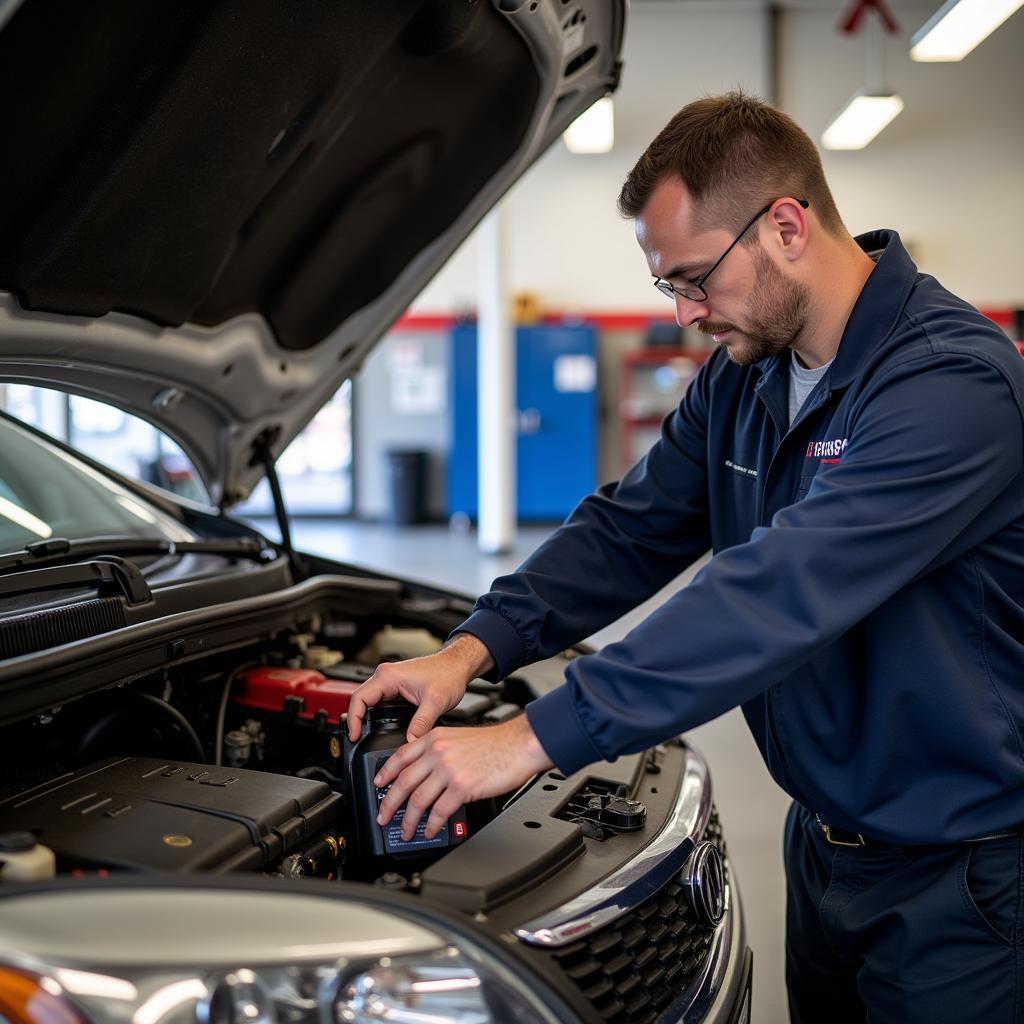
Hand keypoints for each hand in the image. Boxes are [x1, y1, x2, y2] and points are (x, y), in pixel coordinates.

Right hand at [347, 634, 493, 742]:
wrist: (458, 665)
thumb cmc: (448, 673)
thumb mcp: (435, 701)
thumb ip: (421, 723)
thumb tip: (410, 742)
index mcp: (388, 676)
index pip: (359, 698)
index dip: (353, 719)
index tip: (354, 735)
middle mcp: (386, 676)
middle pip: (361, 699)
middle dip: (356, 720)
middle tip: (357, 739)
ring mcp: (390, 681)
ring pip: (369, 701)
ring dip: (366, 717)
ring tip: (364, 735)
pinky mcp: (396, 686)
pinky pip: (379, 702)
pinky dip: (376, 714)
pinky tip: (379, 727)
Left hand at [375, 714, 553, 839]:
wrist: (518, 745)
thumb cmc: (496, 743)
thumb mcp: (459, 737)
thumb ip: (440, 751)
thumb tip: (426, 773)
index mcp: (435, 738)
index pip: (400, 756)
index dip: (386, 773)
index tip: (379, 784)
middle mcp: (437, 752)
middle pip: (403, 781)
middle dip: (389, 803)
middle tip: (383, 816)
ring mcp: (448, 770)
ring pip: (417, 799)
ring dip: (408, 820)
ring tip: (405, 831)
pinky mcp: (461, 786)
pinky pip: (439, 811)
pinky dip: (431, 825)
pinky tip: (429, 830)